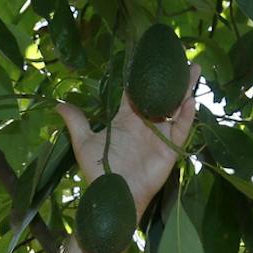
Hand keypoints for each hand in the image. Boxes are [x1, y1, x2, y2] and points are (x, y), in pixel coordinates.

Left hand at [53, 62, 200, 215]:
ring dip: (185, 90)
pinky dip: (187, 116)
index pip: (136, 92)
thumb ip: (76, 122)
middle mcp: (145, 123)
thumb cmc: (99, 171)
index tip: (150, 57)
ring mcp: (159, 135)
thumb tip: (57, 104)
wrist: (116, 195)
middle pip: (161, 95)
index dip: (143, 75)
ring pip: (175, 107)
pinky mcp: (170, 149)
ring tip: (195, 69)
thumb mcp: (84, 142)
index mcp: (126, 118)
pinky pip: (181, 129)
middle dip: (172, 78)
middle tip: (181, 58)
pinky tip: (191, 100)